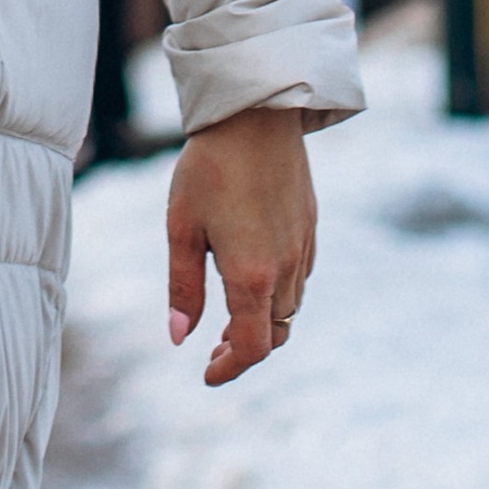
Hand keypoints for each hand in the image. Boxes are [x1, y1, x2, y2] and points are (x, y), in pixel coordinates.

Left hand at [165, 104, 315, 386]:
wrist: (256, 114)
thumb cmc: (209, 167)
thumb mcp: (182, 227)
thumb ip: (183, 286)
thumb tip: (179, 338)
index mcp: (252, 276)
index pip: (251, 348)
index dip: (230, 368)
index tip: (207, 374)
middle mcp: (286, 269)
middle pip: (274, 334)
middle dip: (245, 349)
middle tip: (214, 348)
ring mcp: (303, 247)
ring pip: (290, 307)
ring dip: (263, 321)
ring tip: (229, 316)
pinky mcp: (310, 226)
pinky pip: (300, 276)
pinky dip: (278, 293)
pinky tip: (254, 275)